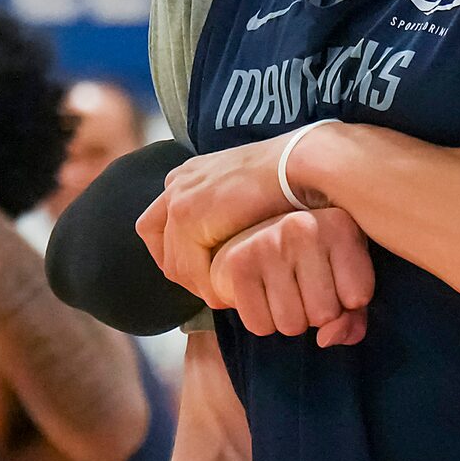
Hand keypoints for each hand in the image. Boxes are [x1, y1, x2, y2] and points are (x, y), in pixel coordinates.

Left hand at [138, 135, 326, 305]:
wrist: (300, 164)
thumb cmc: (292, 179)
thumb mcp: (252, 194)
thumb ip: (234, 213)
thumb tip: (235, 244)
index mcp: (190, 175)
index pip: (163, 225)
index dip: (181, 255)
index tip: (208, 274)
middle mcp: (177, 183)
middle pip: (160, 243)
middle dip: (185, 273)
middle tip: (214, 291)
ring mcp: (178, 199)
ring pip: (173, 261)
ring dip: (198, 285)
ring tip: (225, 296)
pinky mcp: (187, 217)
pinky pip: (189, 268)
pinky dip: (207, 287)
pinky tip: (230, 293)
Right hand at [208, 208, 373, 345]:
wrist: (253, 239)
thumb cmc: (315, 268)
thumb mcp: (346, 287)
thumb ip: (352, 319)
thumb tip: (325, 340)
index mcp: (341, 227)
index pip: (358, 297)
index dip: (347, 304)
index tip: (335, 282)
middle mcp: (304, 228)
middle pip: (324, 315)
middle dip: (316, 316)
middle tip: (304, 289)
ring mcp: (268, 243)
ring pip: (291, 325)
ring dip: (289, 321)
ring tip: (284, 292)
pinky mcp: (238, 263)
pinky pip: (260, 326)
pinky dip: (263, 322)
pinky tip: (262, 296)